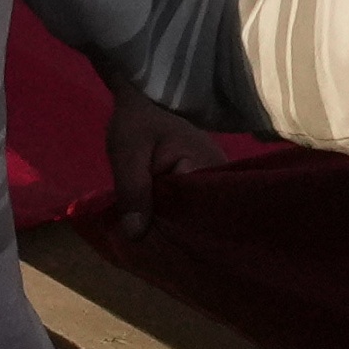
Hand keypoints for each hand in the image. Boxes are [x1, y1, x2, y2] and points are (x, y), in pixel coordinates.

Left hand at [96, 88, 241, 239]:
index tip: (155, 246)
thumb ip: (132, 190)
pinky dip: (180, 216)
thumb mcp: (127, 153)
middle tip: (151, 249)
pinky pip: (196, 205)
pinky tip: (164, 228)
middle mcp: (221, 174)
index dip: (175, 232)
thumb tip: (136, 235)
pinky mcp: (207, 180)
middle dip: (176, 232)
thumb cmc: (138, 122)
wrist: (146, 99)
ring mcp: (217, 178)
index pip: (196, 212)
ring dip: (178, 226)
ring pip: (198, 213)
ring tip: (157, 244)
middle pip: (201, 216)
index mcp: (206, 164)